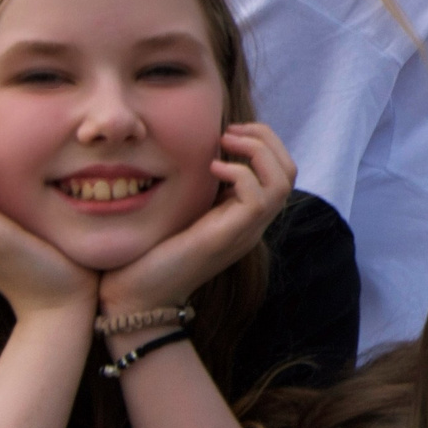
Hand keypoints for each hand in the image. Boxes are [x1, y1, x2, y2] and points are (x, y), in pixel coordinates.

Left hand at [95, 125, 295, 318]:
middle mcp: (253, 225)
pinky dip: (239, 172)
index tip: (228, 132)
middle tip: (231, 131)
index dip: (262, 142)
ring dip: (257, 151)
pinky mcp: (230, 237)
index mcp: (244, 217)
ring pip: (282, 182)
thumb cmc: (150, 253)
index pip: (280, 172)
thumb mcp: (182, 210)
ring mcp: (245, 232)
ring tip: (225, 142)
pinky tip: (211, 168)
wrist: (138, 296)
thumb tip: (198, 150)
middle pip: (289, 171)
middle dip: (266, 139)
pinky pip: (258, 198)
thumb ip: (198, 188)